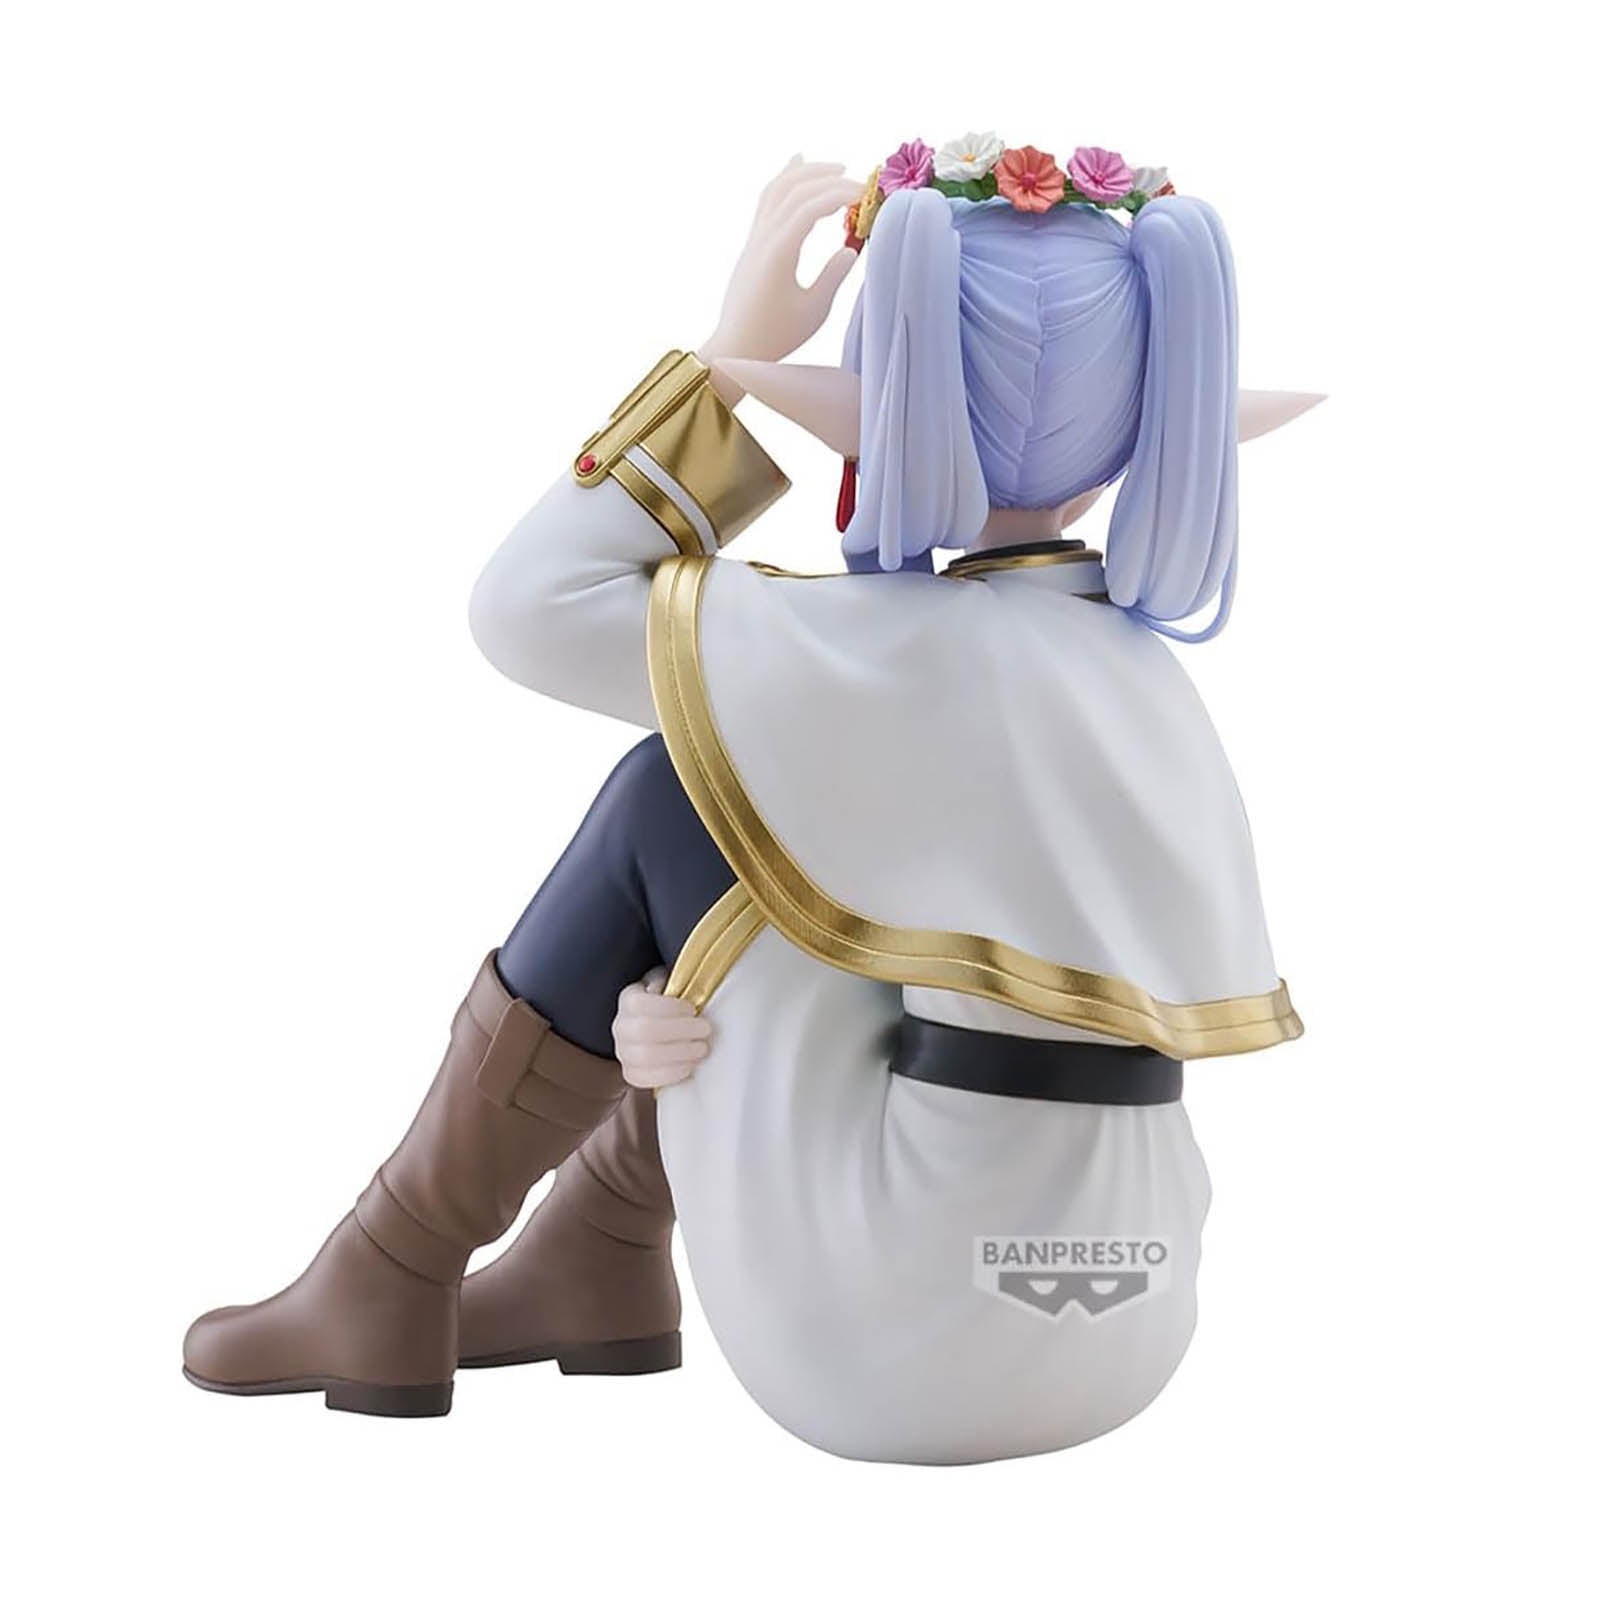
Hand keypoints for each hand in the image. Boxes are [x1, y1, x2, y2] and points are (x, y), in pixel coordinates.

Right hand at [612, 969, 711, 1089]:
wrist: (653, 1026)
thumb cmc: (667, 1004)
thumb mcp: (668, 985)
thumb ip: (674, 982)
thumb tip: (690, 984)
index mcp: (629, 999)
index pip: (641, 1004)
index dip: (669, 1007)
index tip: (692, 1009)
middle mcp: (620, 1026)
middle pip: (645, 1031)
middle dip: (681, 1031)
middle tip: (705, 1029)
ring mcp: (623, 1052)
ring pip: (646, 1057)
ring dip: (680, 1053)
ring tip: (702, 1048)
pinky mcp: (630, 1073)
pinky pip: (645, 1079)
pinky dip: (671, 1074)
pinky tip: (690, 1065)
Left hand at [699, 157, 861, 397]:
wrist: (735, 347)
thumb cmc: (776, 336)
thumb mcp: (813, 311)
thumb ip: (833, 276)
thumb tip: (850, 248)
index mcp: (779, 253)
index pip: (810, 207)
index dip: (840, 195)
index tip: (865, 196)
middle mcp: (763, 238)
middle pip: (795, 190)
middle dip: (829, 179)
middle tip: (859, 183)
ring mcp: (754, 238)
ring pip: (778, 188)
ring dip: (807, 172)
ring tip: (835, 167)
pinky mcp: (752, 243)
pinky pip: (767, 199)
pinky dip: (784, 178)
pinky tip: (797, 165)